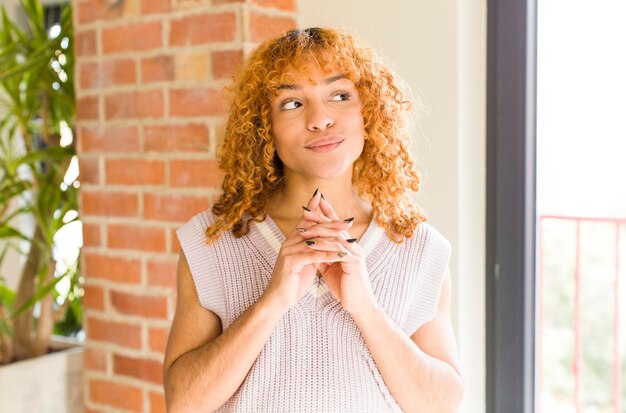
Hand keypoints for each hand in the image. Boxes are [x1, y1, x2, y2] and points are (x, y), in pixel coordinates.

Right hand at [262, 192, 345, 312]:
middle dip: (331, 224)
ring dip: (334, 240)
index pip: (304, 221)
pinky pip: (314, 256)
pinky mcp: (291, 262)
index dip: (313, 209)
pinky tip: (342, 255)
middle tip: (348, 222)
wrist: (278, 301)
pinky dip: (329, 255)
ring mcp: (288, 252)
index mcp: (291, 241)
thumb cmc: (293, 283)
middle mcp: (288, 243)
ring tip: (350, 239)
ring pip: (315, 241)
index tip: (323, 197)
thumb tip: (325, 242)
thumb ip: (313, 250)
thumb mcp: (306, 263)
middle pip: (313, 228)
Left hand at [303, 198, 377, 316]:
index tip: (311, 205)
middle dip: (320, 216)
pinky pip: (338, 249)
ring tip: (304, 224)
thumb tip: (310, 246)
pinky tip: (311, 243)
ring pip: (336, 235)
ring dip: (319, 229)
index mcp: (348, 246)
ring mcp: (355, 253)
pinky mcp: (354, 262)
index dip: (325, 214)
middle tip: (306, 208)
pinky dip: (324, 245)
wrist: (358, 305)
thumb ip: (323, 255)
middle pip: (335, 226)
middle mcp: (353, 246)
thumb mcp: (330, 268)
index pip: (335, 226)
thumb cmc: (344, 287)